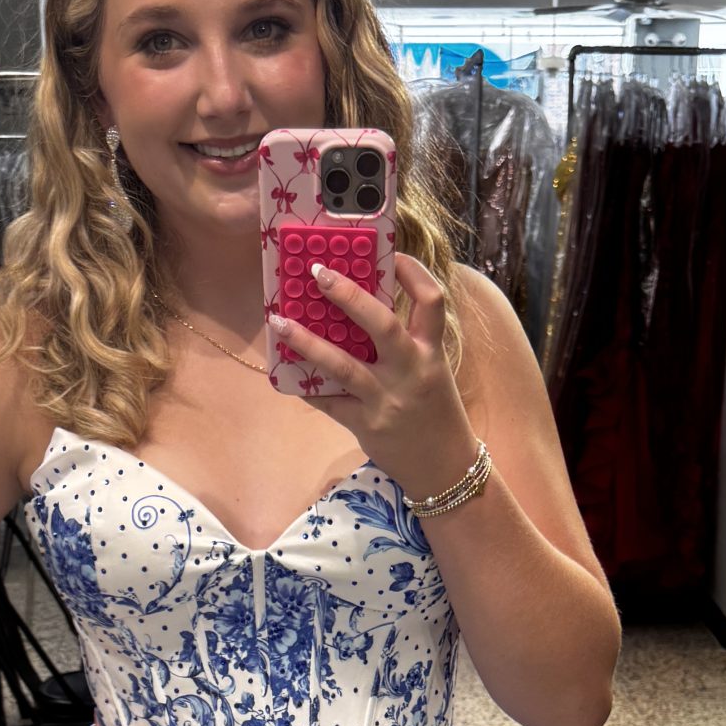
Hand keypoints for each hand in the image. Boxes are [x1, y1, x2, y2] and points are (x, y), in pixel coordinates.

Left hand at [270, 254, 477, 502]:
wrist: (445, 469)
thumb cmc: (436, 415)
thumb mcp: (433, 373)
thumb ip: (407, 345)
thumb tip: (362, 311)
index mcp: (431, 353)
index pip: (432, 302)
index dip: (415, 273)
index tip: (394, 256)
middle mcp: (411, 371)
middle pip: (383, 324)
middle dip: (349, 295)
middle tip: (318, 272)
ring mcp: (387, 399)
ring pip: (344, 365)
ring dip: (308, 341)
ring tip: (280, 321)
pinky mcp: (367, 425)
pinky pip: (329, 401)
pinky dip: (308, 386)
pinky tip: (287, 371)